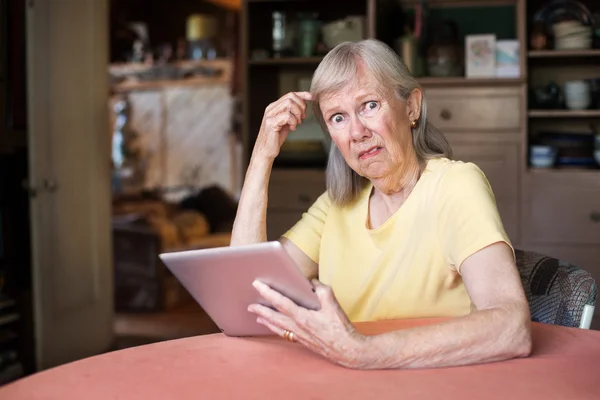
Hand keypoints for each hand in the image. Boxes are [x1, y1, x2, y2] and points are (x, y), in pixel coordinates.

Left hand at [247, 279, 368, 368]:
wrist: (347, 350)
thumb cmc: (340, 328)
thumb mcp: (333, 304)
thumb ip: (321, 290)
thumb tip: (312, 282)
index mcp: (302, 317)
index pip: (280, 302)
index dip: (267, 292)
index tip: (257, 285)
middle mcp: (297, 327)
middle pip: (273, 317)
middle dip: (260, 309)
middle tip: (249, 305)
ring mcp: (299, 336)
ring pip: (277, 327)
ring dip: (265, 320)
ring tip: (256, 315)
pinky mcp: (303, 341)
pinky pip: (284, 334)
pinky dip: (275, 328)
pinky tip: (273, 326)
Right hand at [253, 92, 311, 159]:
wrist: (266, 151)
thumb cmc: (275, 138)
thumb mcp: (286, 123)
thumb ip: (291, 114)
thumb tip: (303, 106)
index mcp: (274, 107)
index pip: (289, 95)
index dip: (302, 94)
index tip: (310, 97)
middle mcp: (271, 109)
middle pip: (290, 97)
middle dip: (301, 106)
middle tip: (302, 117)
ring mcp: (270, 115)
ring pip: (289, 104)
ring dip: (297, 113)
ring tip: (297, 123)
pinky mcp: (271, 123)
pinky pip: (287, 116)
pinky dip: (293, 122)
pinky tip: (292, 128)